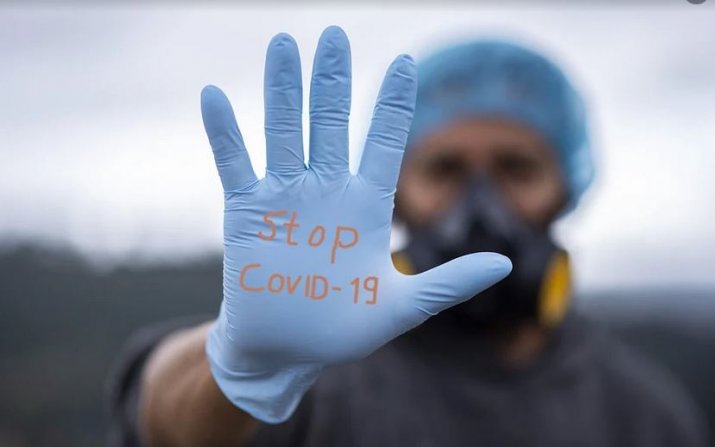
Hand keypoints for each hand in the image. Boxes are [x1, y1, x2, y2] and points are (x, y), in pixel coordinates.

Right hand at [202, 26, 511, 422]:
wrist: (287, 351)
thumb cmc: (342, 329)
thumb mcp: (401, 306)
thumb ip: (447, 283)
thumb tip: (504, 265)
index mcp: (365, 206)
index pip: (381, 142)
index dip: (392, 103)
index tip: (405, 62)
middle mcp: (325, 192)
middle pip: (330, 123)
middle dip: (332, 80)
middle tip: (334, 34)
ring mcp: (284, 199)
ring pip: (283, 131)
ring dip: (282, 89)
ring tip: (284, 43)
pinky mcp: (247, 214)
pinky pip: (234, 165)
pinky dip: (224, 133)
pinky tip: (213, 96)